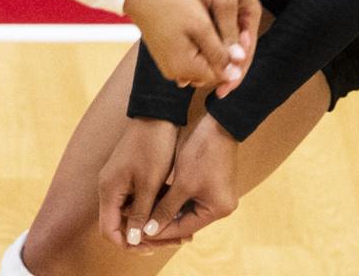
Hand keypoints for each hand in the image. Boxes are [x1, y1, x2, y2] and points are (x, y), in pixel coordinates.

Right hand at [97, 117, 178, 250]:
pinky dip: (153, 206)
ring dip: (151, 221)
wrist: (157, 113)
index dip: (128, 243)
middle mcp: (110, 187)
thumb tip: (132, 240)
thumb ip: (139, 213)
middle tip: (172, 240)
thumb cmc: (153, 146)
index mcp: (109, 190)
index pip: (110, 230)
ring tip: (178, 228)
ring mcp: (119, 180)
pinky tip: (173, 209)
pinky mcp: (130, 174)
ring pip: (132, 212)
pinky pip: (138, 198)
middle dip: (144, 235)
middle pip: (121, 223)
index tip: (151, 246)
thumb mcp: (149, 183)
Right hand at [122, 0, 231, 88]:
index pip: (221, 76)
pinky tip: (199, 29)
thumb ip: (219, 52)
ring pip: (201, 65)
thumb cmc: (172, 5)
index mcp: (186, 68)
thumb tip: (235, 75)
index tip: (236, 37)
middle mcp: (176, 73)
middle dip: (222, 56)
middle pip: (210, 73)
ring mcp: (169, 65)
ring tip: (212, 27)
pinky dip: (198, 48)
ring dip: (210, 51)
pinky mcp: (166, 56)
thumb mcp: (202, 26)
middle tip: (223, 28)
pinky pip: (189, 59)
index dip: (233, 60)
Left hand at [142, 113, 239, 242]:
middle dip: (162, 221)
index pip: (183, 229)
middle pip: (185, 221)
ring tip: (142, 212)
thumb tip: (150, 230)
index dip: (161, 231)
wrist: (217, 126)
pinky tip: (154, 199)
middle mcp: (219, 208)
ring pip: (185, 210)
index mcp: (217, 211)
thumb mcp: (182, 184)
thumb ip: (166, 209)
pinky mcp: (210, 186)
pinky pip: (189, 199)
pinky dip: (174, 199)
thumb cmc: (201, 154)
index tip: (139, 232)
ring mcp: (216, 197)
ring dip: (166, 210)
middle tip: (138, 223)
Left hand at [168, 0, 260, 96]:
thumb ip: (228, 33)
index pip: (247, 51)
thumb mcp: (223, 3)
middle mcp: (235, 17)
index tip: (225, 89)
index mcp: (248, 14)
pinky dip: (197, 48)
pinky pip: (201, 35)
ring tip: (196, 80)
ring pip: (214, 45)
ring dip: (208, 61)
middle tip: (212, 91)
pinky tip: (187, 61)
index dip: (237, 72)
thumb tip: (237, 62)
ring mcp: (217, 15)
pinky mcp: (200, 11)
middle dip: (223, 70)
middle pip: (231, 52)